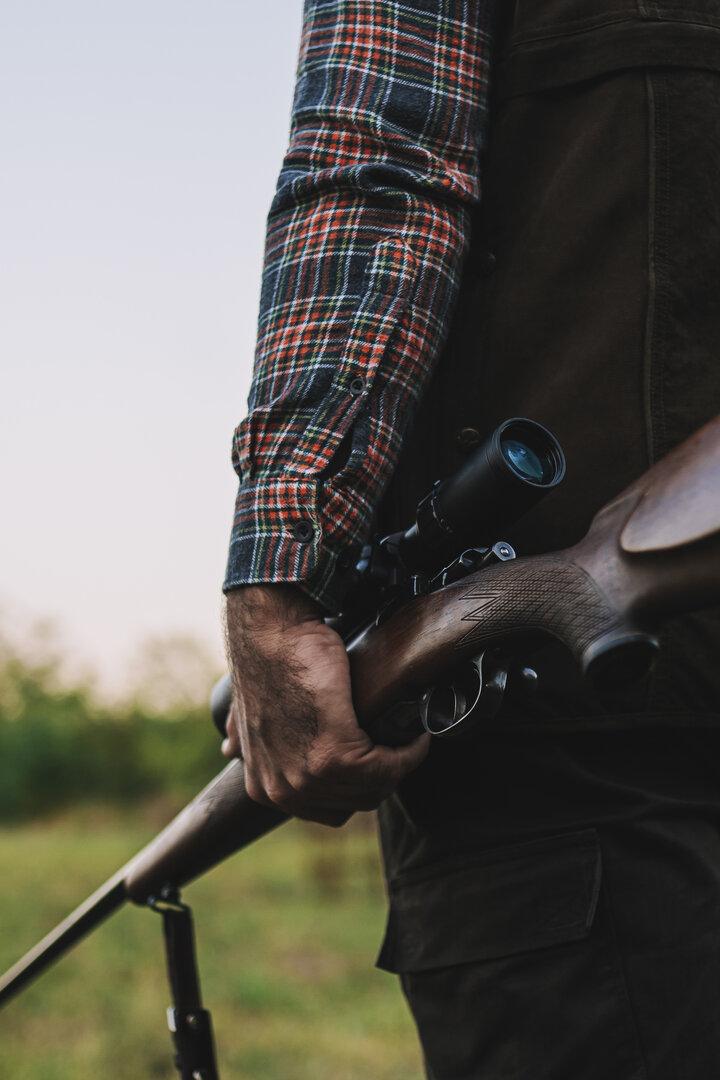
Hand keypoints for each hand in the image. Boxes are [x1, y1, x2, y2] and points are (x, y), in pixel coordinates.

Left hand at [223, 585, 428, 825]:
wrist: (273, 632)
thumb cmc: (272, 663)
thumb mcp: (250, 715)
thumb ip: (248, 741)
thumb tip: (230, 747)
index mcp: (264, 788)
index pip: (330, 811)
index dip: (359, 787)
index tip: (378, 759)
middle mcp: (282, 791)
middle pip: (356, 802)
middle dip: (383, 778)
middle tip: (400, 748)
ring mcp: (307, 776)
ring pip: (376, 788)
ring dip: (401, 764)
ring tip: (409, 741)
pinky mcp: (334, 752)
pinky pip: (387, 767)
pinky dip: (409, 753)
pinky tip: (414, 736)